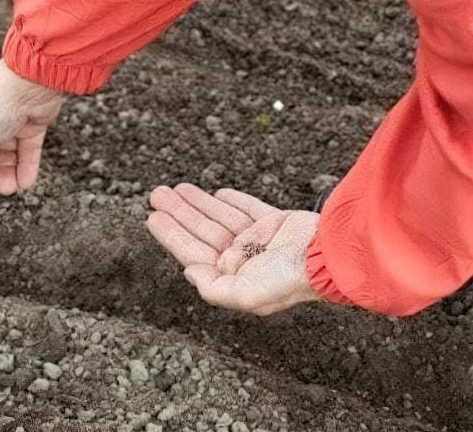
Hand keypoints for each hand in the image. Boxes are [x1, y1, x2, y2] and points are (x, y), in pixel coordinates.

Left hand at [147, 184, 320, 315]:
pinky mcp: (276, 223)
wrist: (330, 255)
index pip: (193, 252)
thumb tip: (189, 273)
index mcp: (232, 277)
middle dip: (178, 213)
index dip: (171, 235)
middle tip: (156, 194)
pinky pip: (248, 209)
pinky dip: (232, 200)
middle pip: (202, 231)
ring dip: (198, 202)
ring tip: (175, 188)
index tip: (153, 218)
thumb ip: (214, 289)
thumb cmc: (289, 279)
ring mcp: (260, 241)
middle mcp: (243, 260)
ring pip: (220, 218)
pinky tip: (216, 193)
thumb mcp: (246, 295)